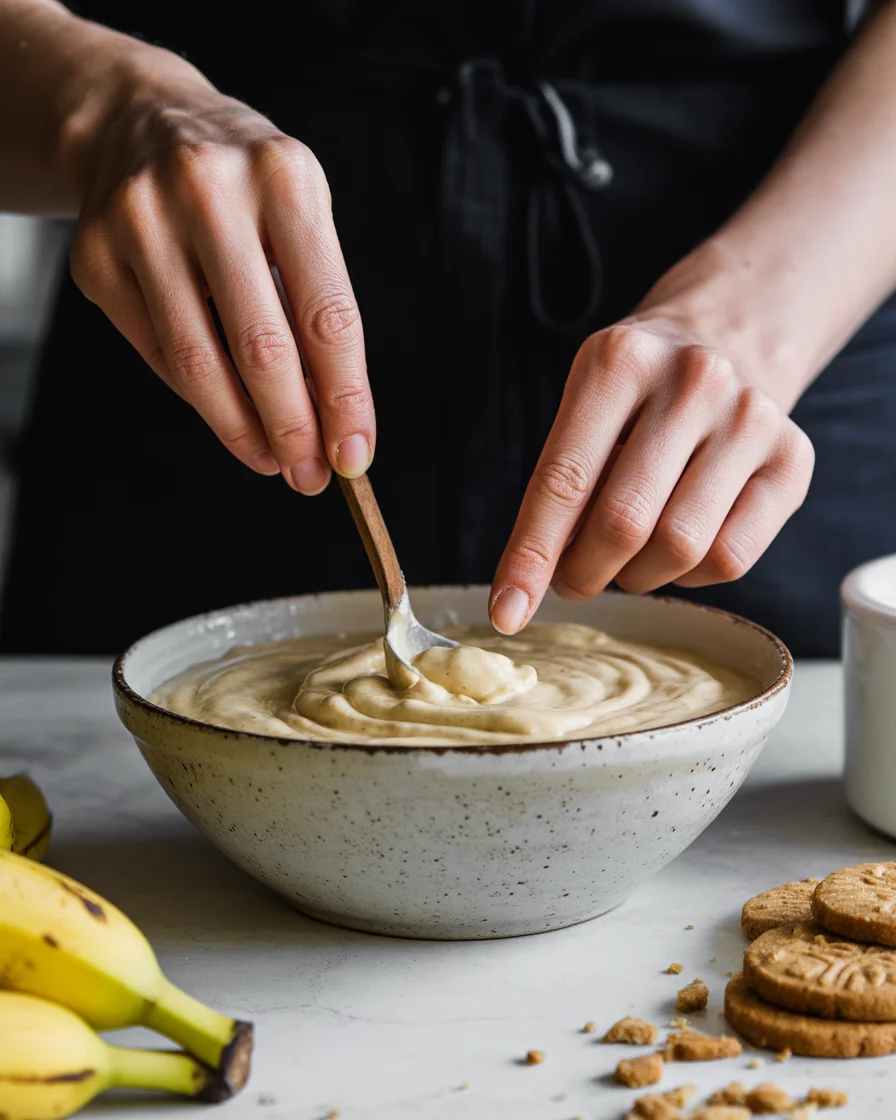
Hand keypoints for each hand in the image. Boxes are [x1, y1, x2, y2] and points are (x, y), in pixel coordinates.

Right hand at [69, 64, 372, 492]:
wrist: (139, 119)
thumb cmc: (244, 184)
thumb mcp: (299, 213)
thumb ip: (316, 306)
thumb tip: (332, 421)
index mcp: (284, 179)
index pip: (328, 317)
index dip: (346, 399)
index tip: (354, 455)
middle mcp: (209, 191)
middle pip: (263, 350)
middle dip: (294, 429)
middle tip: (310, 475)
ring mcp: (141, 221)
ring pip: (200, 364)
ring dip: (243, 430)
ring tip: (271, 460)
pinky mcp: (95, 254)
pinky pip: (158, 354)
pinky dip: (198, 398)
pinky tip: (226, 416)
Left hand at [490, 315, 814, 633]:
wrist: (727, 337)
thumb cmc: (638, 391)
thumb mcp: (584, 408)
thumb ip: (560, 486)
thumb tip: (531, 583)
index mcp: (620, 361)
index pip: (564, 480)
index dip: (531, 555)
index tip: (507, 610)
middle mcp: (694, 381)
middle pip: (624, 523)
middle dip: (584, 573)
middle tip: (572, 579)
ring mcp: (752, 418)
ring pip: (681, 549)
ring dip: (637, 577)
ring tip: (625, 557)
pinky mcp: (793, 459)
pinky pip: (731, 558)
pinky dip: (690, 574)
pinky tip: (678, 547)